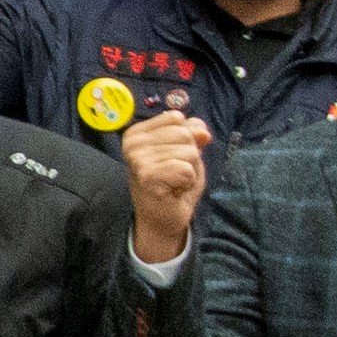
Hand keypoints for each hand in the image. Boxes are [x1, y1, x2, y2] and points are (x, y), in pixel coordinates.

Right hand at [120, 112, 213, 264]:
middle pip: (185, 134)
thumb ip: (193, 133)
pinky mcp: (146, 175)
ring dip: (189, 170)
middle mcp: (133, 142)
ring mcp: (137, 158)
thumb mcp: (186, 150)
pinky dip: (187, 181)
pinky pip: (186, 169)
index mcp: (137, 132)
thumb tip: (203, 133)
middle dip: (190, 155)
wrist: (162, 218)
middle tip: (175, 173)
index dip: (185, 138)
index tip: (172, 158)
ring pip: (189, 152)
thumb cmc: (173, 183)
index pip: (177, 118)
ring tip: (174, 181)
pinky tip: (173, 189)